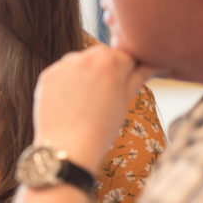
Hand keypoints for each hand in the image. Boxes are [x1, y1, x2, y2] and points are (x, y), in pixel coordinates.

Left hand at [32, 46, 158, 171]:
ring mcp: (63, 65)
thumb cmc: (102, 127)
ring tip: (85, 102)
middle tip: (102, 98)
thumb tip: (155, 63)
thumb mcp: (126, 99)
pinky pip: (61, 73)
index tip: (119, 91)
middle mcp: (85, 55)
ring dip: (84, 75)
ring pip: (79, 63)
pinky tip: (69, 103)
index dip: (125, 74)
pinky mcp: (47, 75)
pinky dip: (66, 84)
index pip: (124, 57)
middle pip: (101, 56)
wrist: (68, 147)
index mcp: (111, 59)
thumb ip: (139, 76)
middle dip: (104, 71)